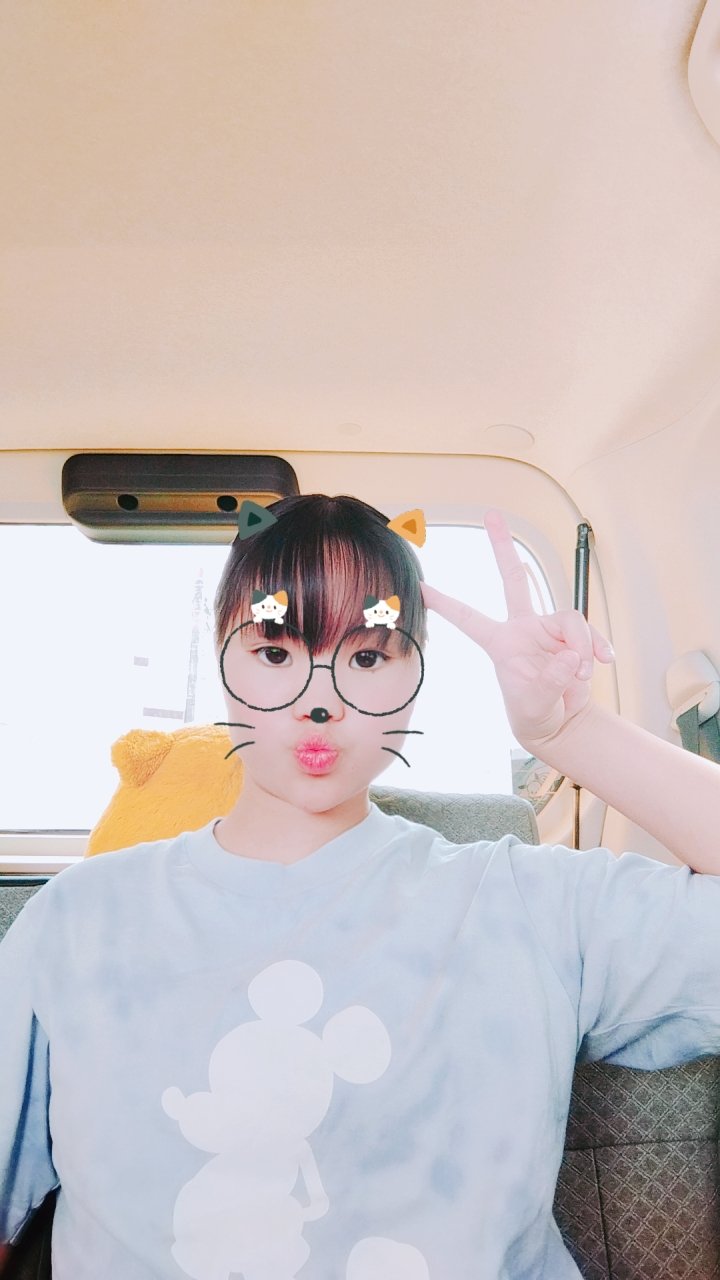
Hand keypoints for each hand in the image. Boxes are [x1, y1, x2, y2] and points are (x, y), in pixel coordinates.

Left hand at [421, 510, 614, 749]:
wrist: (561, 721)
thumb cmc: (535, 712)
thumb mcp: (537, 702)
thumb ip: (552, 679)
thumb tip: (573, 654)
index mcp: (501, 642)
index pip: (468, 617)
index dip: (446, 603)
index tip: (421, 586)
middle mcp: (523, 628)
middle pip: (515, 578)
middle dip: (503, 546)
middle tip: (492, 515)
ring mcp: (549, 630)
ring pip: (571, 620)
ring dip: (583, 647)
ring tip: (582, 675)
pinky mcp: (574, 637)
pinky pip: (590, 634)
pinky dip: (598, 648)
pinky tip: (603, 663)